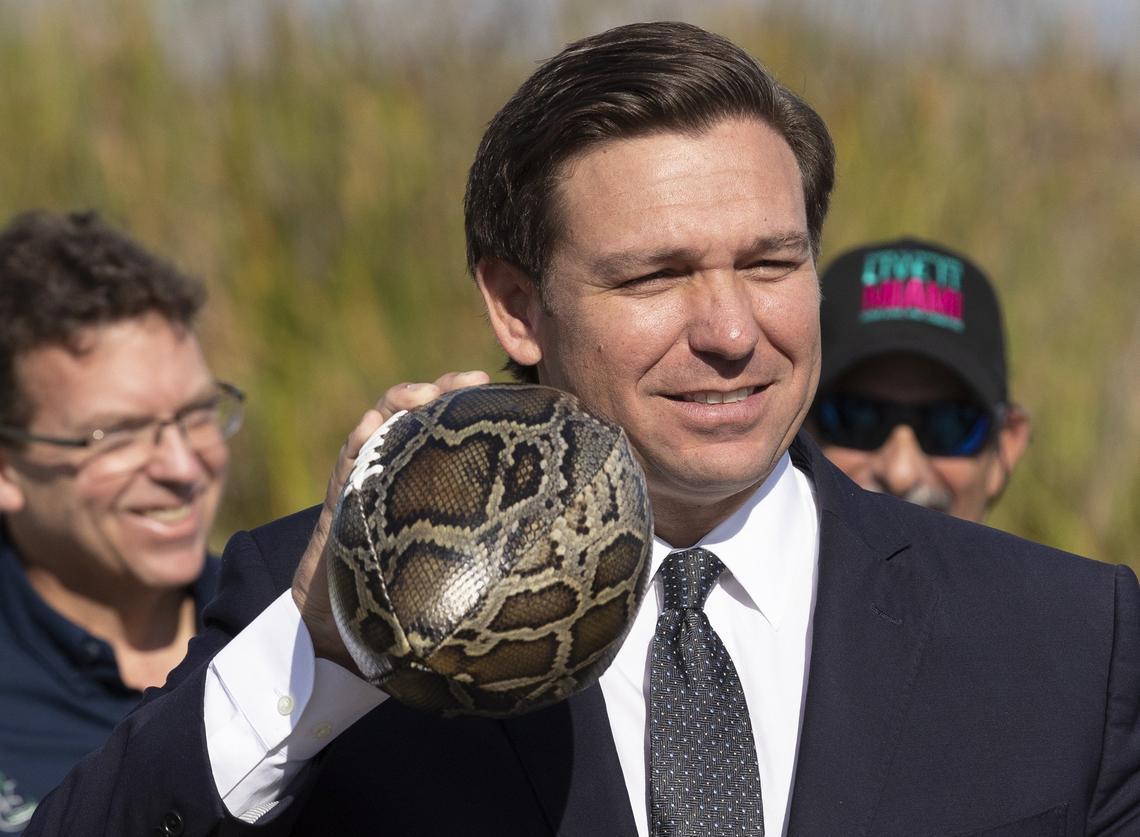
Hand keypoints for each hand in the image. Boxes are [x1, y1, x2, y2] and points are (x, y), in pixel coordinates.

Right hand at [291, 370, 491, 671]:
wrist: (343, 612)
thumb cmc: (404, 583)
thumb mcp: (449, 551)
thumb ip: (482, 539)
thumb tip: (546, 552)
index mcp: (428, 470)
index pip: (453, 425)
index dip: (477, 405)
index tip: (507, 392)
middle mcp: (398, 462)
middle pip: (421, 410)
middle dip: (445, 387)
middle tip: (472, 379)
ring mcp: (367, 471)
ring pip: (383, 419)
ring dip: (402, 399)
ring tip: (424, 394)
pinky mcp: (342, 492)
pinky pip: (349, 456)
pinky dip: (360, 437)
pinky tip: (373, 426)